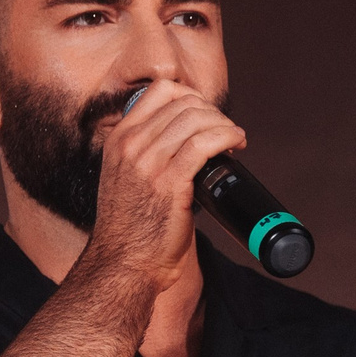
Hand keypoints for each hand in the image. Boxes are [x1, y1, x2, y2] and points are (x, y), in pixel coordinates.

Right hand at [84, 80, 246, 286]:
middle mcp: (130, 145)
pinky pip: (204, 144)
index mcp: (119, 141)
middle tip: (227, 132)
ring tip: (235, 140)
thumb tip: (187, 142)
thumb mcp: (126, 180)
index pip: (160, 91)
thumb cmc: (131, 231)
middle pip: (183, 102)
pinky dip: (227, 137)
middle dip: (213, 112)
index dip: (192, 96)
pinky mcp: (170, 182)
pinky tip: (236, 144)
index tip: (207, 116)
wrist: (122, 265)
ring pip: (196, 118)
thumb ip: (146, 156)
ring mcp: (148, 163)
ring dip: (224, 124)